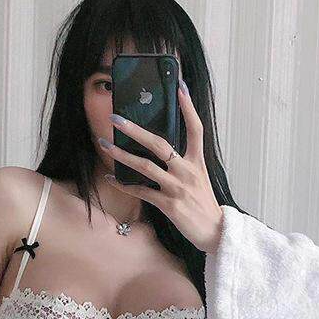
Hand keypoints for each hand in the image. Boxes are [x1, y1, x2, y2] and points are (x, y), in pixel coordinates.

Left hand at [98, 80, 223, 253]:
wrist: (214, 232)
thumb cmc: (203, 204)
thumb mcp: (199, 178)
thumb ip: (185, 163)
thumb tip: (164, 149)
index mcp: (198, 162)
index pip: (195, 128)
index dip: (187, 107)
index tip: (178, 86)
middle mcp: (187, 171)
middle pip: (159, 144)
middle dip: (135, 130)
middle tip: (116, 119)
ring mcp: (177, 188)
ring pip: (145, 166)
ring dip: (121, 155)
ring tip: (104, 145)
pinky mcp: (169, 205)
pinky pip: (142, 192)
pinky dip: (124, 185)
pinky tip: (111, 178)